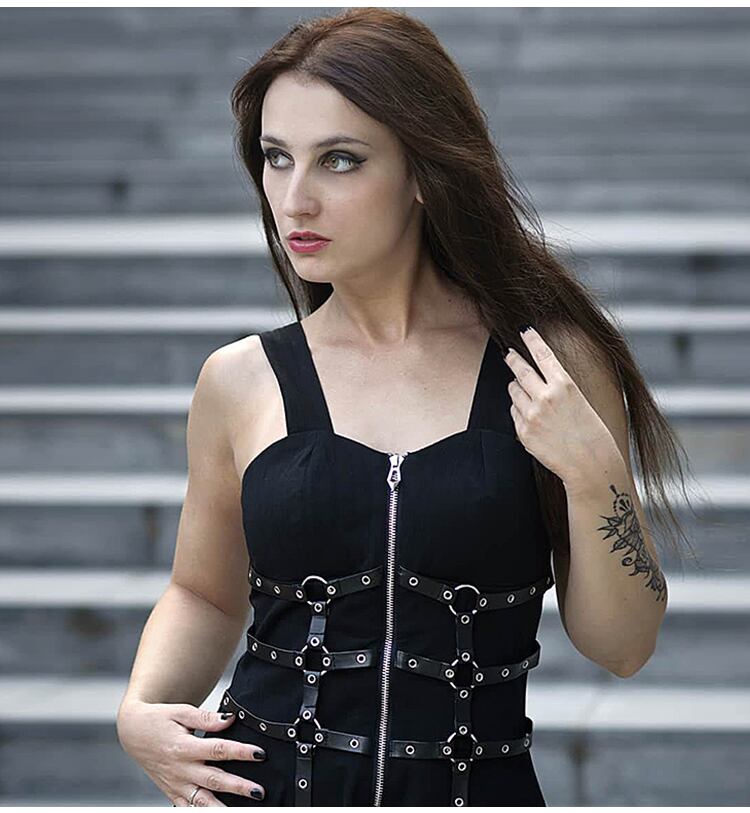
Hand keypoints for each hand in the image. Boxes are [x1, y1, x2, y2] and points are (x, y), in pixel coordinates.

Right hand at [116, 698, 267, 805]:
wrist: (133, 732)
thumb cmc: (159, 719)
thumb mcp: (181, 711)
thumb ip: (206, 718)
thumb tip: (230, 718)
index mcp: (184, 747)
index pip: (217, 750)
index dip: (240, 752)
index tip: (259, 754)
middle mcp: (180, 769)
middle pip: (214, 780)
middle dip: (238, 787)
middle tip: (258, 791)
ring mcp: (176, 784)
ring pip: (201, 802)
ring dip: (222, 808)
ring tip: (243, 811)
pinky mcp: (171, 792)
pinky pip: (187, 808)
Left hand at [502, 326, 620, 485]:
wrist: (590, 464)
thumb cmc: (590, 433)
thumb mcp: (579, 401)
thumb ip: (556, 387)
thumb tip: (531, 377)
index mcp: (564, 385)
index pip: (543, 354)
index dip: (532, 340)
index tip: (525, 331)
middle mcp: (545, 396)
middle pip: (520, 369)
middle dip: (513, 359)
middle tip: (509, 354)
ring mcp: (531, 414)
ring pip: (513, 391)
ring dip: (517, 389)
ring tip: (529, 397)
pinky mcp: (522, 431)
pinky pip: (514, 413)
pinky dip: (520, 412)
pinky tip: (533, 421)